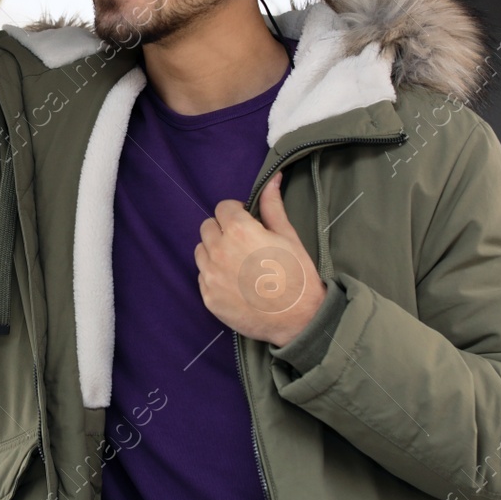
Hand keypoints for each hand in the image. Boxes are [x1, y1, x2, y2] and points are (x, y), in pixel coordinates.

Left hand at [195, 171, 326, 346]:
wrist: (299, 320)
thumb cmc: (298, 276)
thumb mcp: (288, 237)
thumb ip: (273, 207)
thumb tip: (273, 179)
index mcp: (239, 231)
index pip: (223, 208)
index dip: (237, 213)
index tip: (248, 222)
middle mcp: (219, 251)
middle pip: (208, 227)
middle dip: (223, 229)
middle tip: (243, 243)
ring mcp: (211, 276)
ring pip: (201, 251)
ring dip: (214, 251)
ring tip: (238, 262)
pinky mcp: (208, 297)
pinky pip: (202, 276)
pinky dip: (214, 274)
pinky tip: (235, 282)